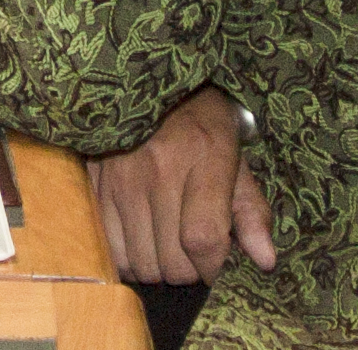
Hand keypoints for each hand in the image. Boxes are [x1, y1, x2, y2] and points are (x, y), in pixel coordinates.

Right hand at [92, 88, 276, 284]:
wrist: (149, 86)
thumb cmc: (202, 128)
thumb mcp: (237, 162)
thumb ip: (253, 213)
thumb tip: (265, 261)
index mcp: (204, 155)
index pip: (203, 237)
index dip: (213, 267)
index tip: (217, 266)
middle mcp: (158, 168)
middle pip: (172, 260)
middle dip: (189, 270)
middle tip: (193, 253)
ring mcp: (120, 177)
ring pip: (140, 262)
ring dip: (158, 266)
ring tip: (167, 245)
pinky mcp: (93, 183)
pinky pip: (110, 249)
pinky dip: (128, 257)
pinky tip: (141, 238)